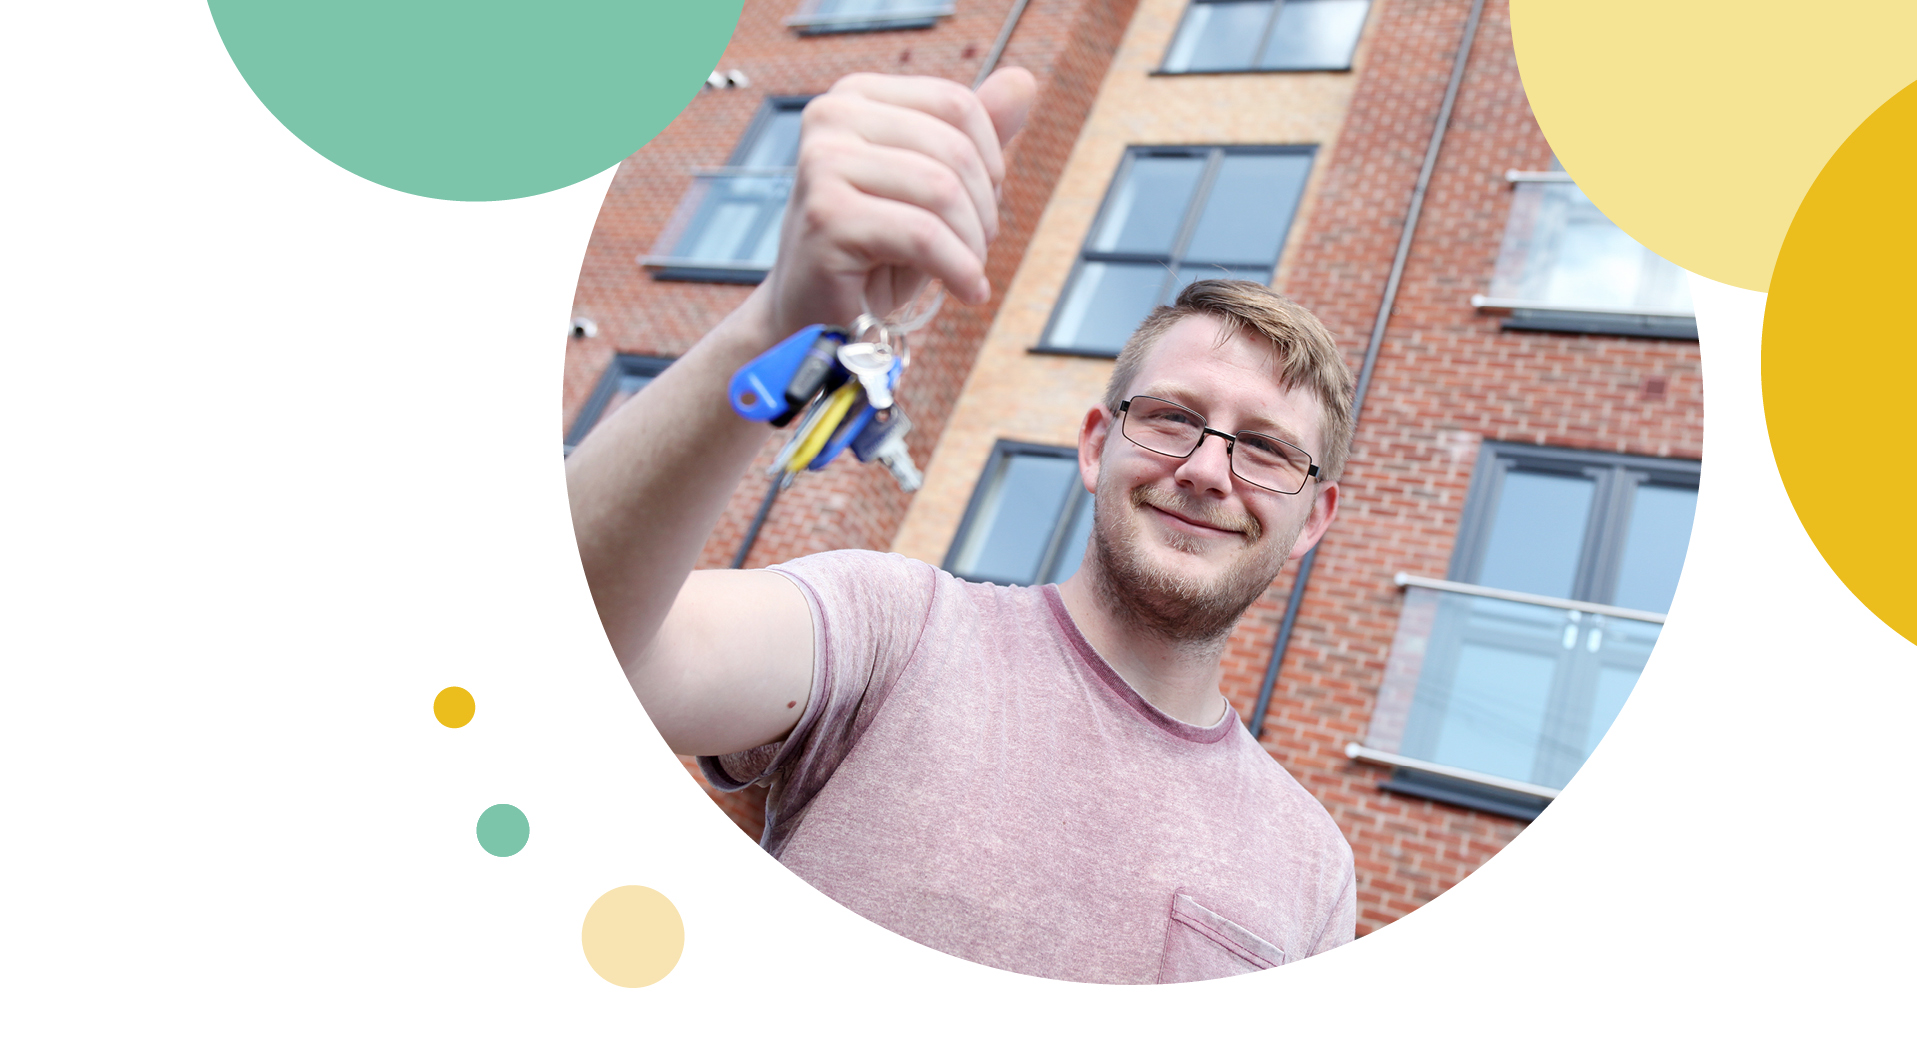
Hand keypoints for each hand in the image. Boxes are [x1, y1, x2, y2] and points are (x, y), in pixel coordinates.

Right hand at [757, 67, 1035, 339]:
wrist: (818, 312)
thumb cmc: (877, 250)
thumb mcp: (932, 186)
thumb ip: (972, 135)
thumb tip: (1023, 81)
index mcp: (854, 96)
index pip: (955, 103)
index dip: (989, 161)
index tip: (982, 205)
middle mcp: (831, 117)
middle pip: (953, 148)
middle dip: (983, 208)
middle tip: (977, 248)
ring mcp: (822, 164)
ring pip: (941, 190)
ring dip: (972, 243)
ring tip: (969, 272)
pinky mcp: (826, 216)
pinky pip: (923, 236)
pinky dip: (959, 269)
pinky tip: (967, 290)